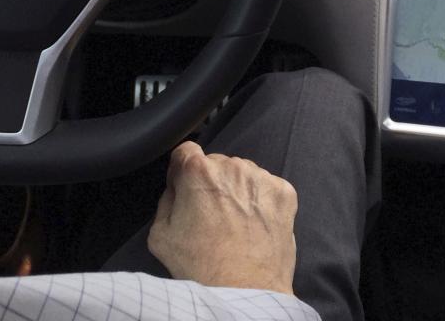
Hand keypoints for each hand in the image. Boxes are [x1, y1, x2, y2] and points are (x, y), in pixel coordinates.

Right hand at [148, 142, 297, 294]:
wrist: (244, 292)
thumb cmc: (202, 268)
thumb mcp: (160, 234)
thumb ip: (166, 199)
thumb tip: (176, 186)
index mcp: (198, 172)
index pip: (186, 151)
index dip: (182, 171)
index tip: (185, 187)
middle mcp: (232, 167)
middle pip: (216, 164)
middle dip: (212, 183)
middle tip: (211, 215)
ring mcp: (261, 178)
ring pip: (243, 174)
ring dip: (238, 190)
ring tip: (235, 224)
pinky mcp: (283, 193)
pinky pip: (267, 187)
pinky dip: (261, 202)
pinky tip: (254, 225)